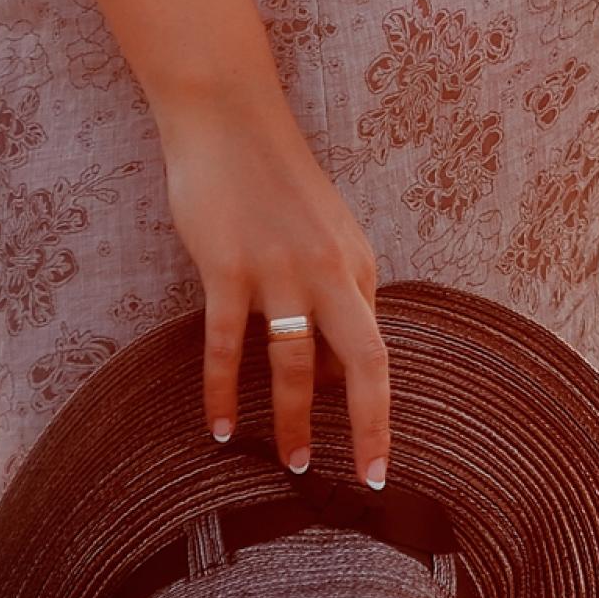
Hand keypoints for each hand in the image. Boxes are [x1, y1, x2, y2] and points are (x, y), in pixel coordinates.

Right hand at [159, 82, 391, 488]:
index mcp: (357, 263)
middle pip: (362, 360)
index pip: (375, 350)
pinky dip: (222, 392)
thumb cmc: (273, 181)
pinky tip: (220, 429)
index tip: (378, 460)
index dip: (376, 408)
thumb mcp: (325, 233)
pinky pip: (227, 345)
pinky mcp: (228, 268)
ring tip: (289, 463)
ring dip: (290, 421)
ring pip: (293, 363)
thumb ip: (336, 293)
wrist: (229, 120)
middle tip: (367, 478)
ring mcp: (279, 270)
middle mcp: (329, 270)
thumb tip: (329, 371)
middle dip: (368, 424)